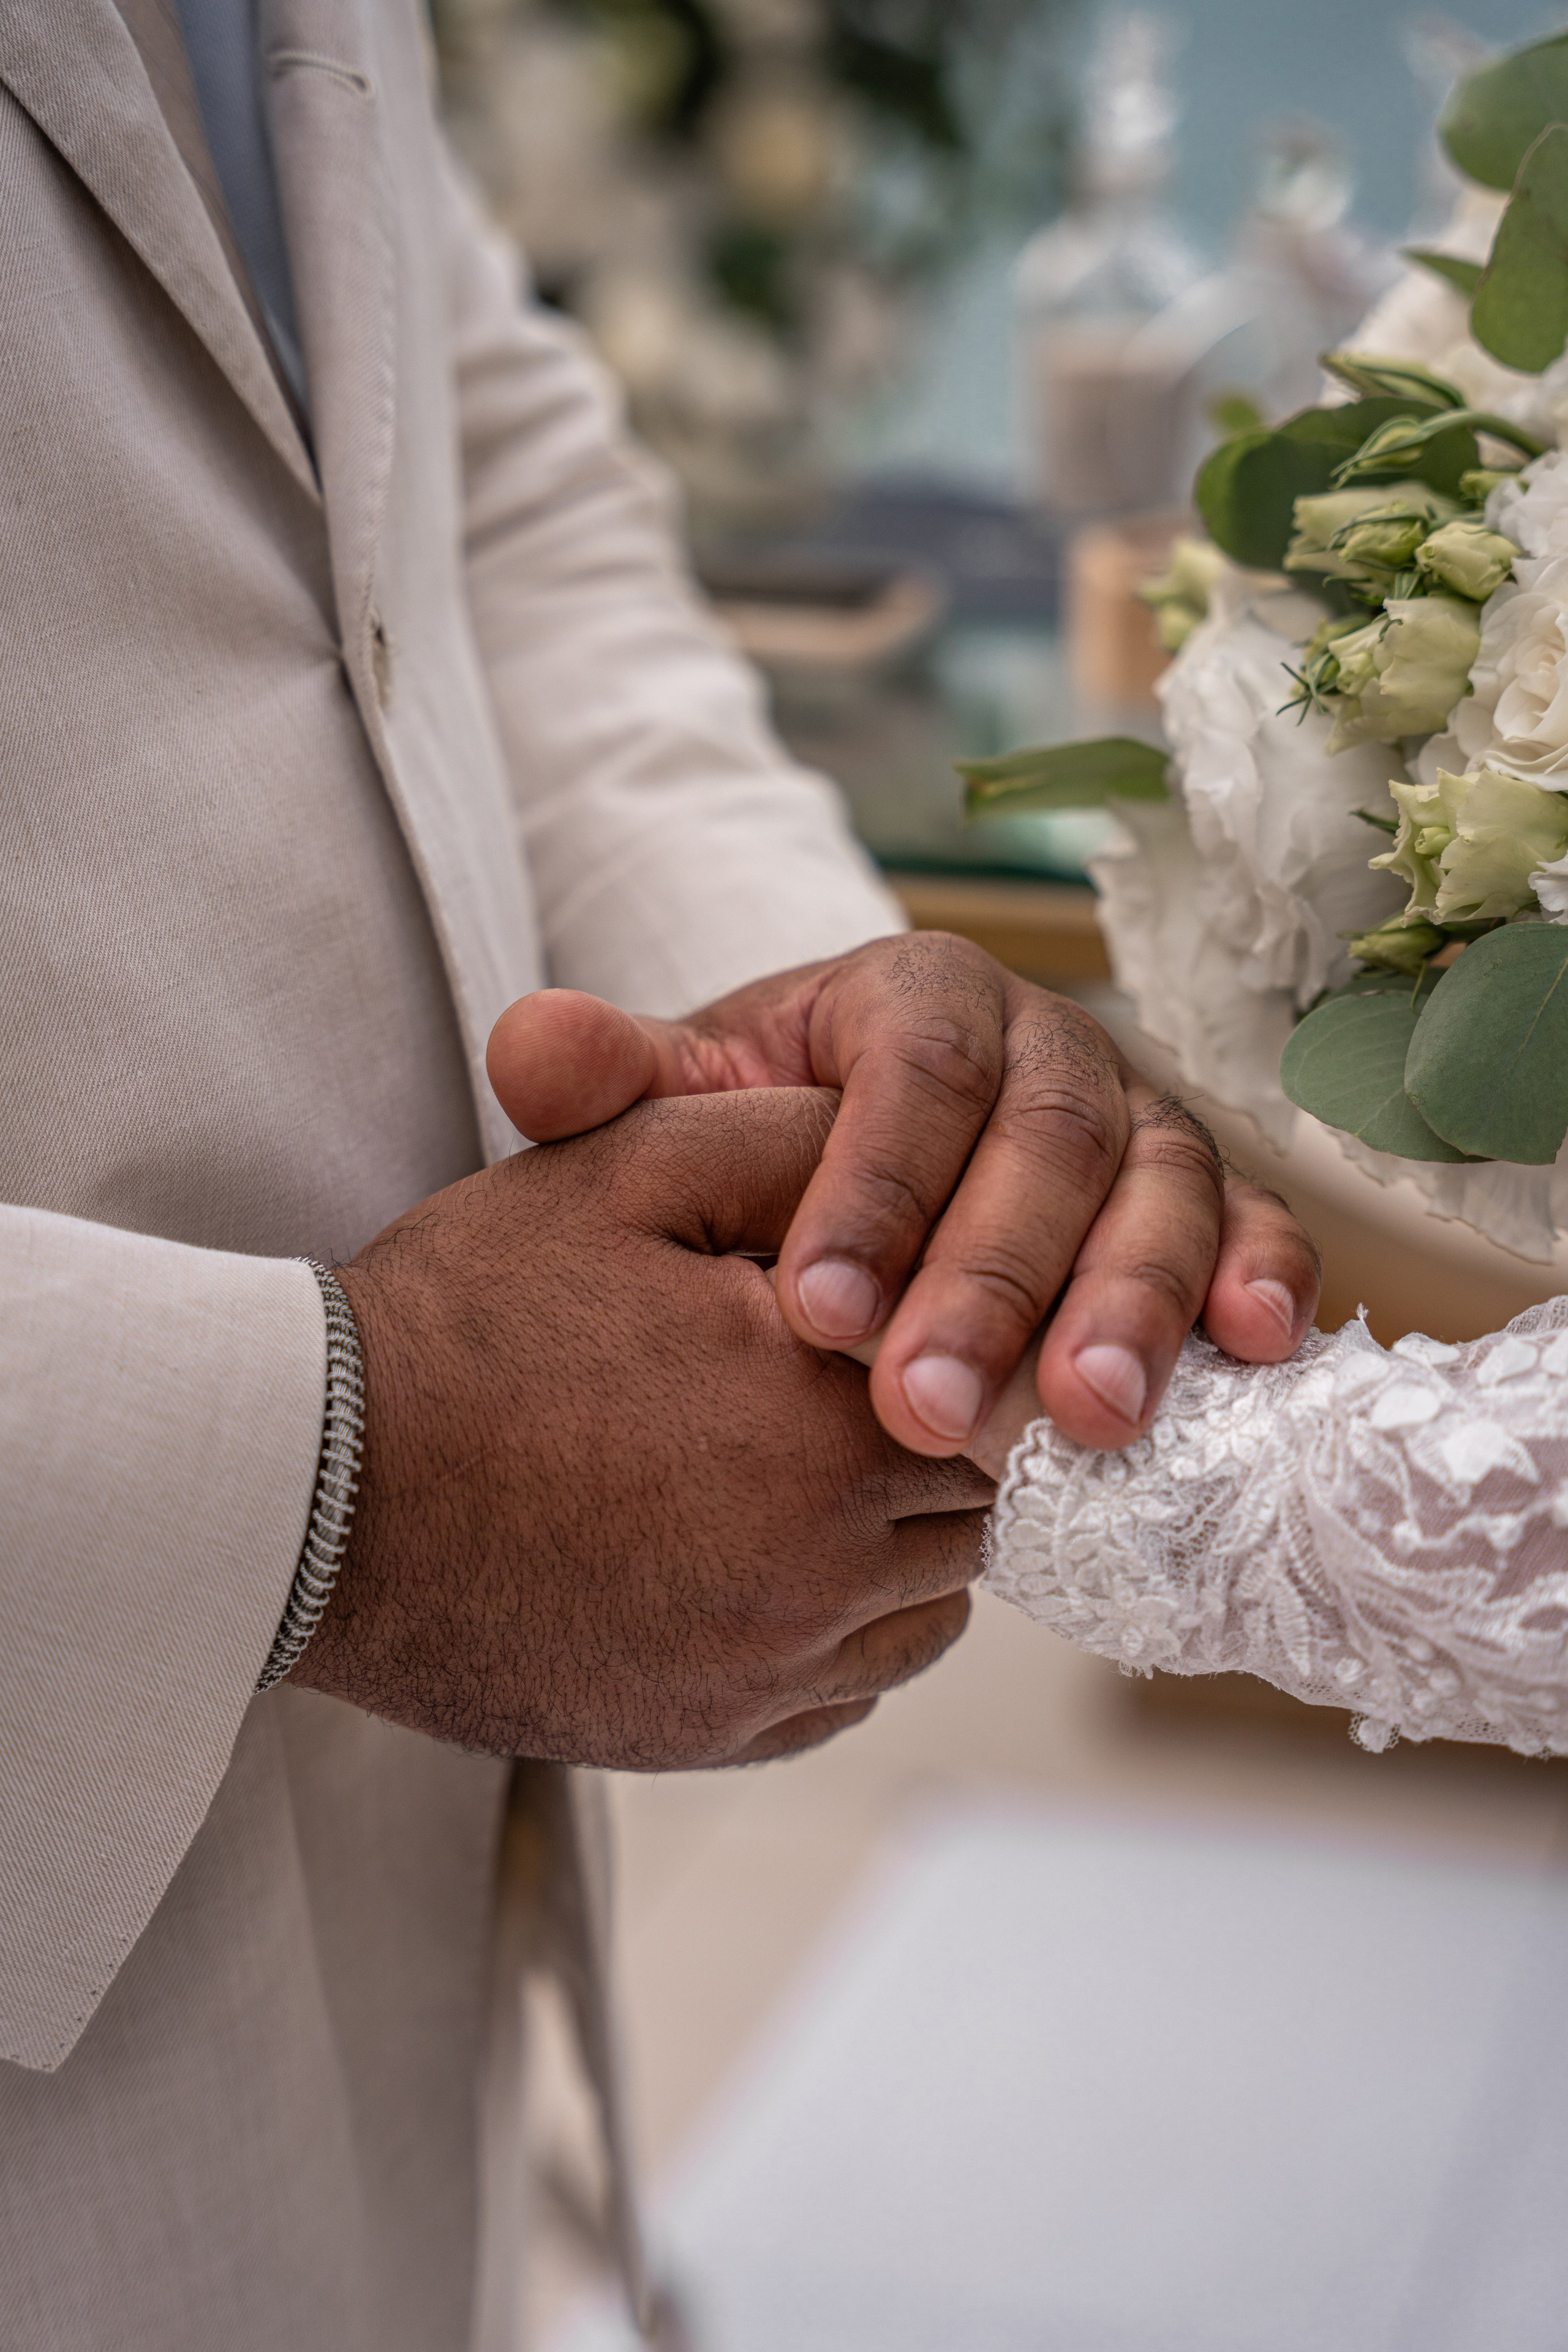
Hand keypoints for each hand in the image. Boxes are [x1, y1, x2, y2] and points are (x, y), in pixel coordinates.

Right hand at [292, 1090, 989, 1765]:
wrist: (314, 1485)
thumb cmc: (466, 1318)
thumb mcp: (627, 1170)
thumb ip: (797, 1146)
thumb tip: (924, 1154)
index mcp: (827, 1422)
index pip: (994, 1388)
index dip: (952, 1339)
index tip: (891, 1318)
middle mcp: (823, 1569)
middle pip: (974, 1505)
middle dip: (931, 1437)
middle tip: (836, 1382)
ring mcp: (768, 1671)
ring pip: (928, 1607)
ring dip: (895, 1539)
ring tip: (790, 1466)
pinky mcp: (713, 1736)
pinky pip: (844, 1688)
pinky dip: (831, 1629)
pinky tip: (747, 1555)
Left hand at [485, 935, 1321, 1456]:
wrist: (869, 1183)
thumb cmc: (768, 1152)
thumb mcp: (682, 1116)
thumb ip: (613, 1085)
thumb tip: (533, 1047)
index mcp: (915, 998)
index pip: (911, 1069)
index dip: (874, 1186)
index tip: (811, 1313)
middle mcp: (1045, 1046)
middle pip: (1044, 1137)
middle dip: (991, 1278)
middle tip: (924, 1411)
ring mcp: (1137, 1122)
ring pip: (1158, 1186)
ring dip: (1129, 1302)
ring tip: (1085, 1421)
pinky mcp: (1202, 1200)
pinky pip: (1251, 1223)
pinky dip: (1258, 1278)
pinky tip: (1246, 1351)